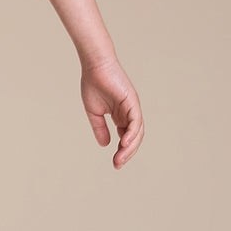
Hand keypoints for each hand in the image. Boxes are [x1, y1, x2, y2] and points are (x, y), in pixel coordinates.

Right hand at [80, 54, 142, 168]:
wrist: (94, 66)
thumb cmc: (93, 84)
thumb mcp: (94, 112)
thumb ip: (100, 128)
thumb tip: (105, 145)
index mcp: (121, 116)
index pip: (126, 137)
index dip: (122, 151)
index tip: (115, 163)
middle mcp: (129, 113)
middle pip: (134, 138)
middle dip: (127, 153)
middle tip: (117, 164)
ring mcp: (132, 107)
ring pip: (137, 132)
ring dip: (129, 147)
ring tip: (120, 158)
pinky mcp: (132, 102)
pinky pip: (136, 121)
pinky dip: (132, 133)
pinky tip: (125, 143)